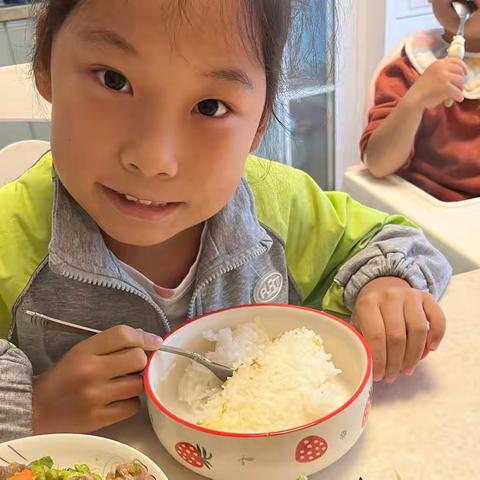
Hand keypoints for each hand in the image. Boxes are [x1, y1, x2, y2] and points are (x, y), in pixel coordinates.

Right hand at [32, 325, 162, 433]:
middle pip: (138, 358)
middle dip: (141, 361)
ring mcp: (96, 397)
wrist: (38, 408)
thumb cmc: (66, 375)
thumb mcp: (83, 351)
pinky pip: (133, 407)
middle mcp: (91, 372)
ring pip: (138, 384)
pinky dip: (132, 402)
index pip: (123, 334)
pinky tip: (120, 399)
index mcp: (86, 351)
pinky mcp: (99, 419)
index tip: (154, 342)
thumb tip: (148, 340)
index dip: (144, 337)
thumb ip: (112, 343)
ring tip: (125, 382)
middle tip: (134, 366)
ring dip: (137, 382)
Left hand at [351, 277, 445, 383]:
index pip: (376, 336)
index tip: (379, 376)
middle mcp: (390, 296)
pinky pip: (438, 319)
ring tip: (407, 369)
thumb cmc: (369, 311)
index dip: (379, 360)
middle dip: (395, 363)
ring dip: (414, 356)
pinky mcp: (427, 296)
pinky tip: (429, 350)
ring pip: (418, 331)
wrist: (382, 284)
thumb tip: (370, 368)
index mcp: (368, 303)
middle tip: (392, 377)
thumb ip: (363, 341)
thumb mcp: (358, 322)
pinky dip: (436, 336)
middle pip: (397, 337)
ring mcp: (410, 295)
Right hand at [406, 57, 466, 108]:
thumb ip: (442, 71)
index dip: (462, 66)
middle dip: (461, 80)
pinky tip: (455, 100)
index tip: (464, 73)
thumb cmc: (421, 90)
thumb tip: (458, 74)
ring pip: (460, 81)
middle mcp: (441, 68)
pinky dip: (458, 97)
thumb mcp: (431, 74)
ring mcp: (444, 77)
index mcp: (437, 63)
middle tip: (458, 87)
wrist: (413, 99)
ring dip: (459, 89)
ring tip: (454, 95)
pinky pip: (458, 92)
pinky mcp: (446, 87)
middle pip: (460, 71)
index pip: (456, 60)